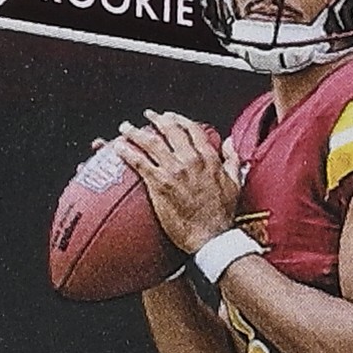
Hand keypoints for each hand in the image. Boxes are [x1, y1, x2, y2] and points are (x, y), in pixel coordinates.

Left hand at [114, 113, 240, 255]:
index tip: (169, 115)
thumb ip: (232, 160)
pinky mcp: (160, 184)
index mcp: (208, 158)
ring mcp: (174, 171)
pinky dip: (128, 152)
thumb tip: (228, 142)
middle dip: (156, 119)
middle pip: (170, 130)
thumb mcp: (235, 183)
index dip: (178, 119)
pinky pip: (140, 162)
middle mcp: (191, 160)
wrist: (212, 236)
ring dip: (135, 132)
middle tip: (146, 116)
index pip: (191, 129)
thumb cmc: (223, 214)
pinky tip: (118, 147)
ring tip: (125, 128)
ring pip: (151, 142)